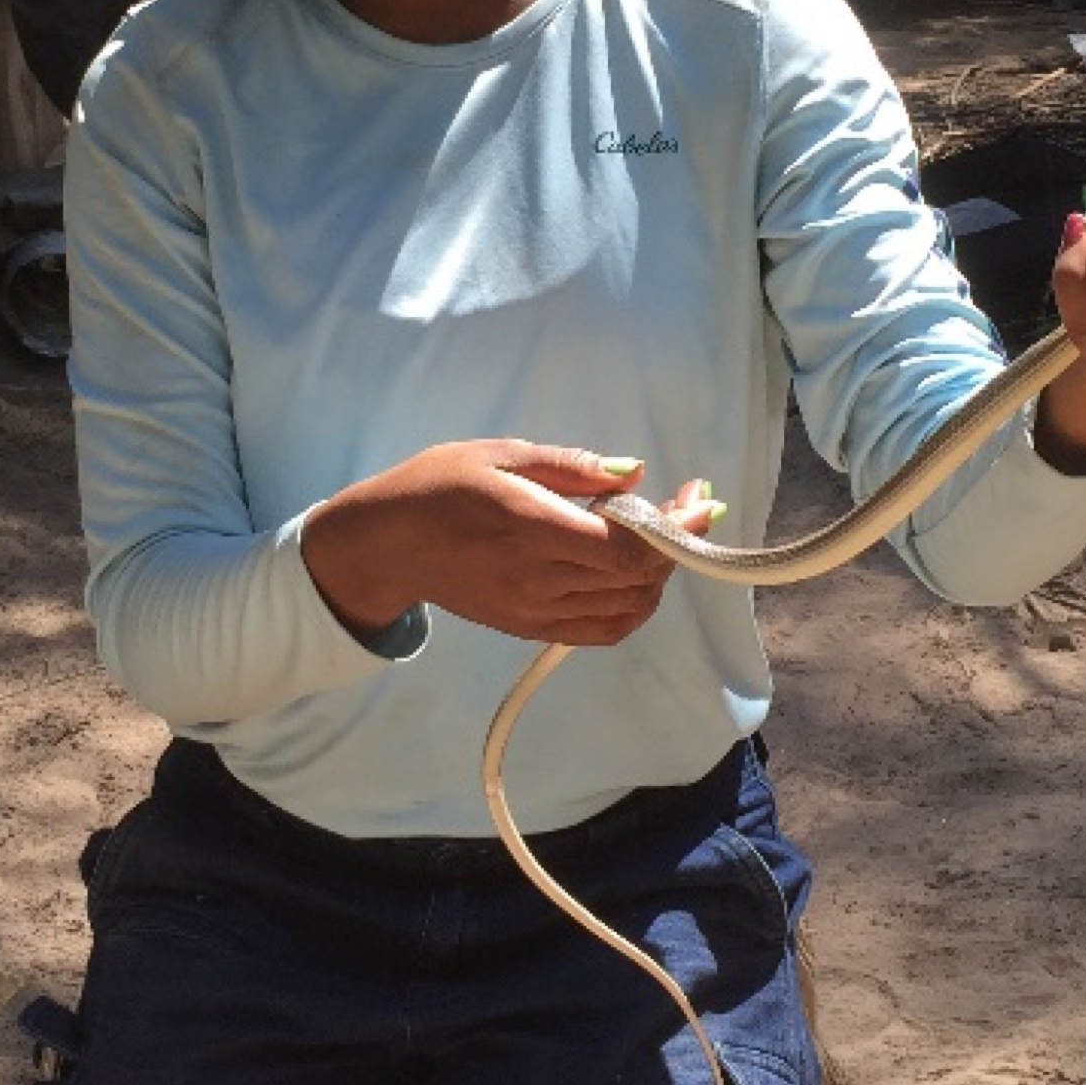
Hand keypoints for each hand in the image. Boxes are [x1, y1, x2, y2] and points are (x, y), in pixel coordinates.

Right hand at [302, 440, 722, 645]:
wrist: (386, 544)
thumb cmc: (438, 485)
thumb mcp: (501, 455)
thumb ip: (571, 466)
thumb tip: (633, 471)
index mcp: (530, 526)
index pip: (626, 547)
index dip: (675, 527)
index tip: (699, 495)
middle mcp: (537, 577)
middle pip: (637, 577)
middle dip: (678, 540)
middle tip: (687, 502)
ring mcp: (535, 610)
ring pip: (628, 606)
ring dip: (660, 572)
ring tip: (662, 532)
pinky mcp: (531, 628)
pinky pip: (602, 630)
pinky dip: (635, 606)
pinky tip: (638, 574)